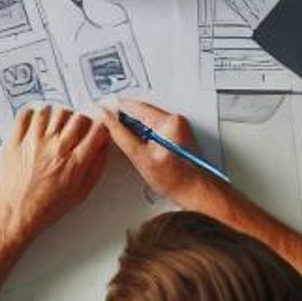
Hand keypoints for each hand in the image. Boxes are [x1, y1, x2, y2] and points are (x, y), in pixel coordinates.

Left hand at [0, 104, 109, 250]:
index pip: (96, 130)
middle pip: (76, 117)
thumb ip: (95, 168)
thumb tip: (102, 147)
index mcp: (74, 162)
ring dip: (59, 116)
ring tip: (57, 127)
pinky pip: (27, 113)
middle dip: (81, 122)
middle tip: (77, 131)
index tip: (96, 132)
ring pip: (53, 110)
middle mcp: (55, 147)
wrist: (16, 212)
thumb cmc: (48, 206)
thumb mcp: (81, 192)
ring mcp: (33, 140)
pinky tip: (38, 124)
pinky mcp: (16, 139)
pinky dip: (34, 114)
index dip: (100, 129)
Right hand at [101, 99, 222, 211]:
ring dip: (134, 130)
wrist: (199, 194)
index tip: (101, 113)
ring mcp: (179, 127)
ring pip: (145, 122)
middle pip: (139, 113)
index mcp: (168, 121)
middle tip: (110, 132)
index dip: (113, 110)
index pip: (132, 106)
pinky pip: (154, 129)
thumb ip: (120, 134)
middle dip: (124, 122)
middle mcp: (176, 120)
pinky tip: (141, 150)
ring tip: (129, 147)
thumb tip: (106, 118)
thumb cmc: (178, 181)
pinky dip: (144, 137)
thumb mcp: (140, 157)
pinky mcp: (178, 136)